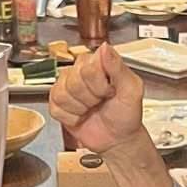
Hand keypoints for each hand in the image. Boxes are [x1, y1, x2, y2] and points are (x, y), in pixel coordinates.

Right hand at [49, 40, 146, 154]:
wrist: (118, 139)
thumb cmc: (126, 114)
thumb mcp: (131, 89)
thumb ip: (118, 67)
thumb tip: (105, 48)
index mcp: (99, 62)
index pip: (88, 67)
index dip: (99, 85)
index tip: (110, 91)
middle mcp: (80, 70)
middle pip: (73, 81)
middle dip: (90, 97)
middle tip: (101, 101)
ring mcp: (67, 86)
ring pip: (61, 94)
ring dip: (79, 108)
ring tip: (91, 108)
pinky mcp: (58, 103)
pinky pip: (55, 108)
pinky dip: (70, 118)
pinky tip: (81, 116)